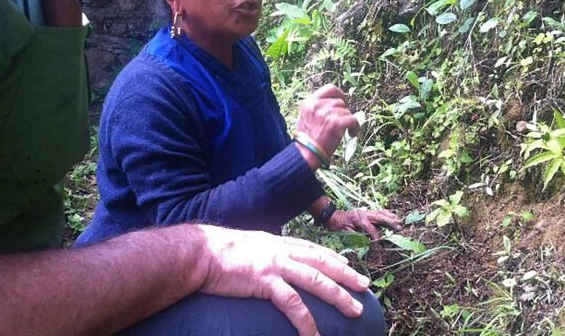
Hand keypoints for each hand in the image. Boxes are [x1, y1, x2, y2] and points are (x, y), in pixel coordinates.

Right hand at [198, 226, 369, 335]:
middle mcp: (280, 250)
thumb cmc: (216, 252)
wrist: (200, 254)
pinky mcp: (266, 281)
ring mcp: (275, 264)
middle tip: (365, 285)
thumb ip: (260, 252)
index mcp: (276, 242)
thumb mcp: (246, 246)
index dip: (332, 257)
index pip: (312, 249)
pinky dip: (306, 322)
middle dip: (346, 274)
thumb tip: (265, 263)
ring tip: (354, 310)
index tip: (348, 265)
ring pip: (316, 281)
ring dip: (338, 296)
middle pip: (322, 262)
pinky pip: (293, 304)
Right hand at [296, 84, 359, 159]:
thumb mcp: (305, 117)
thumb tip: (335, 103)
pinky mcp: (336, 123)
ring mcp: (327, 114)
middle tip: (340, 123)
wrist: (306, 154)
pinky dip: (355, 127)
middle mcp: (317, 106)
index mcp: (309, 102)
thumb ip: (317, 107)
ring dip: (348, 121)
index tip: (343, 102)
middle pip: (340, 102)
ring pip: (347, 112)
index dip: (339, 94)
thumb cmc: (307, 139)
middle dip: (342, 112)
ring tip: (344, 131)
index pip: (329, 89)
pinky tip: (352, 134)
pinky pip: (353, 120)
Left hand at [327, 209, 401, 239]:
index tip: (380, 244)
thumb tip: (367, 242)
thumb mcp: (345, 232)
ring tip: (399, 221)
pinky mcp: (367, 211)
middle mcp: (364, 214)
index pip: (372, 229)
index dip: (377, 237)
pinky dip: (386, 213)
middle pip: (380, 217)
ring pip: (381, 213)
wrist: (334, 216)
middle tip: (399, 227)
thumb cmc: (338, 225)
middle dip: (390, 222)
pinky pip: (379, 211)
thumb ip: (356, 237)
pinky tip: (392, 215)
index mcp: (359, 220)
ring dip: (390, 217)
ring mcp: (366, 211)